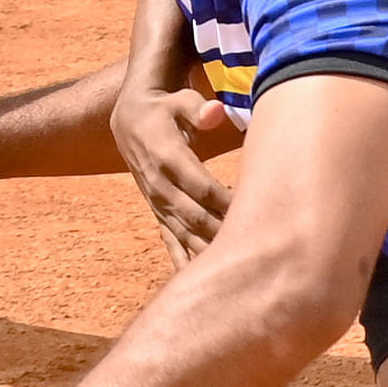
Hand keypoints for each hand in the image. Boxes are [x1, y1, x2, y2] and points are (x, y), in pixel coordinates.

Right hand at [113, 81, 240, 255]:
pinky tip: (200, 285)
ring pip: (185, 235)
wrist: (130, 121)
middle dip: (224, 234)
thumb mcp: (180, 101)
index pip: (201, 188)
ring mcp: (158, 203)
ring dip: (209, 253)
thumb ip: (198, 109)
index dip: (227, 202)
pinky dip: (185, 262)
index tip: (255, 212)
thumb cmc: (167, 108)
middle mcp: (160, 186)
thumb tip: (215, 112)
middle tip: (256, 247)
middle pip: (195, 218)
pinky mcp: (159, 213)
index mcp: (168, 158)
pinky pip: (171, 242)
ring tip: (238, 271)